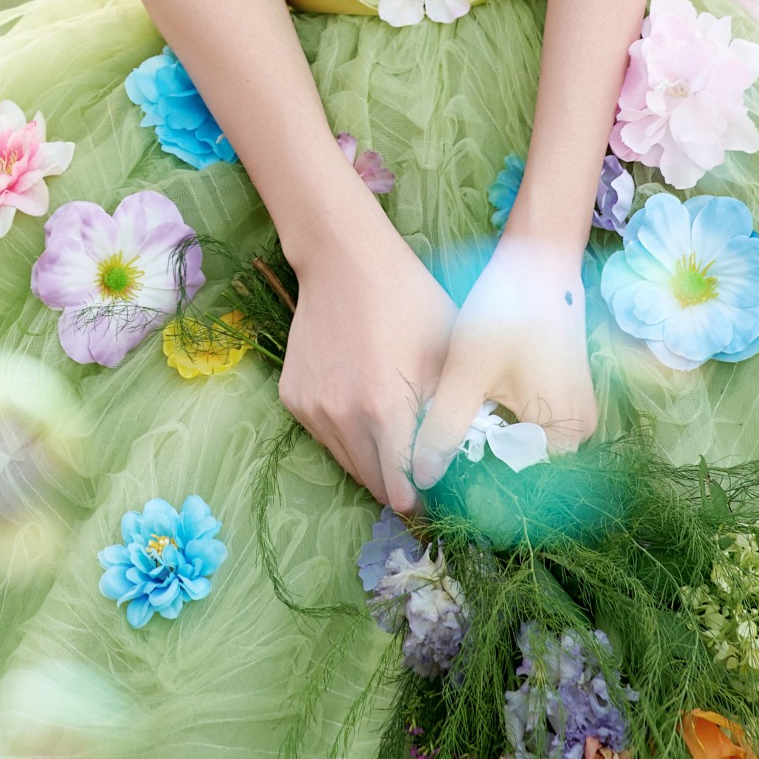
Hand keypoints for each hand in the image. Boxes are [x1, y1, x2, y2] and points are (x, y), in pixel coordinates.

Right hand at [278, 232, 453, 511]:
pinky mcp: (293, 398)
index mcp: (385, 410)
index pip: (400, 490)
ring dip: (370, 459)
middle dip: (396, 484)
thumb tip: (465, 461)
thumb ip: (452, 414)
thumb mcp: (447, 355)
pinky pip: (325, 435)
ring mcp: (312, 409)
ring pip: (346, 461)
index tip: (435, 492)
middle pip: (372, 483)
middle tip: (418, 467)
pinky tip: (361, 403)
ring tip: (392, 433)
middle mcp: (342, 418)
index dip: (420, 497)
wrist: (344, 261)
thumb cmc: (408, 300)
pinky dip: (345, 433)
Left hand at [410, 234, 599, 490]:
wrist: (538, 265)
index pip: (520, 490)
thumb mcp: (466, 375)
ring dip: (490, 454)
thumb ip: (443, 429)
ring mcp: (574, 417)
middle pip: (525, 474)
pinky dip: (501, 435)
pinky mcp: (563, 399)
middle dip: (483, 475)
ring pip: (526, 453)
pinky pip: (532, 433)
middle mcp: (579, 434)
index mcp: (563, 435)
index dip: (479, 494)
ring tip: (447, 449)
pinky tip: (468, 426)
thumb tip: (419, 479)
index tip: (440, 490)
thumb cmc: (506, 314)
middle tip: (436, 470)